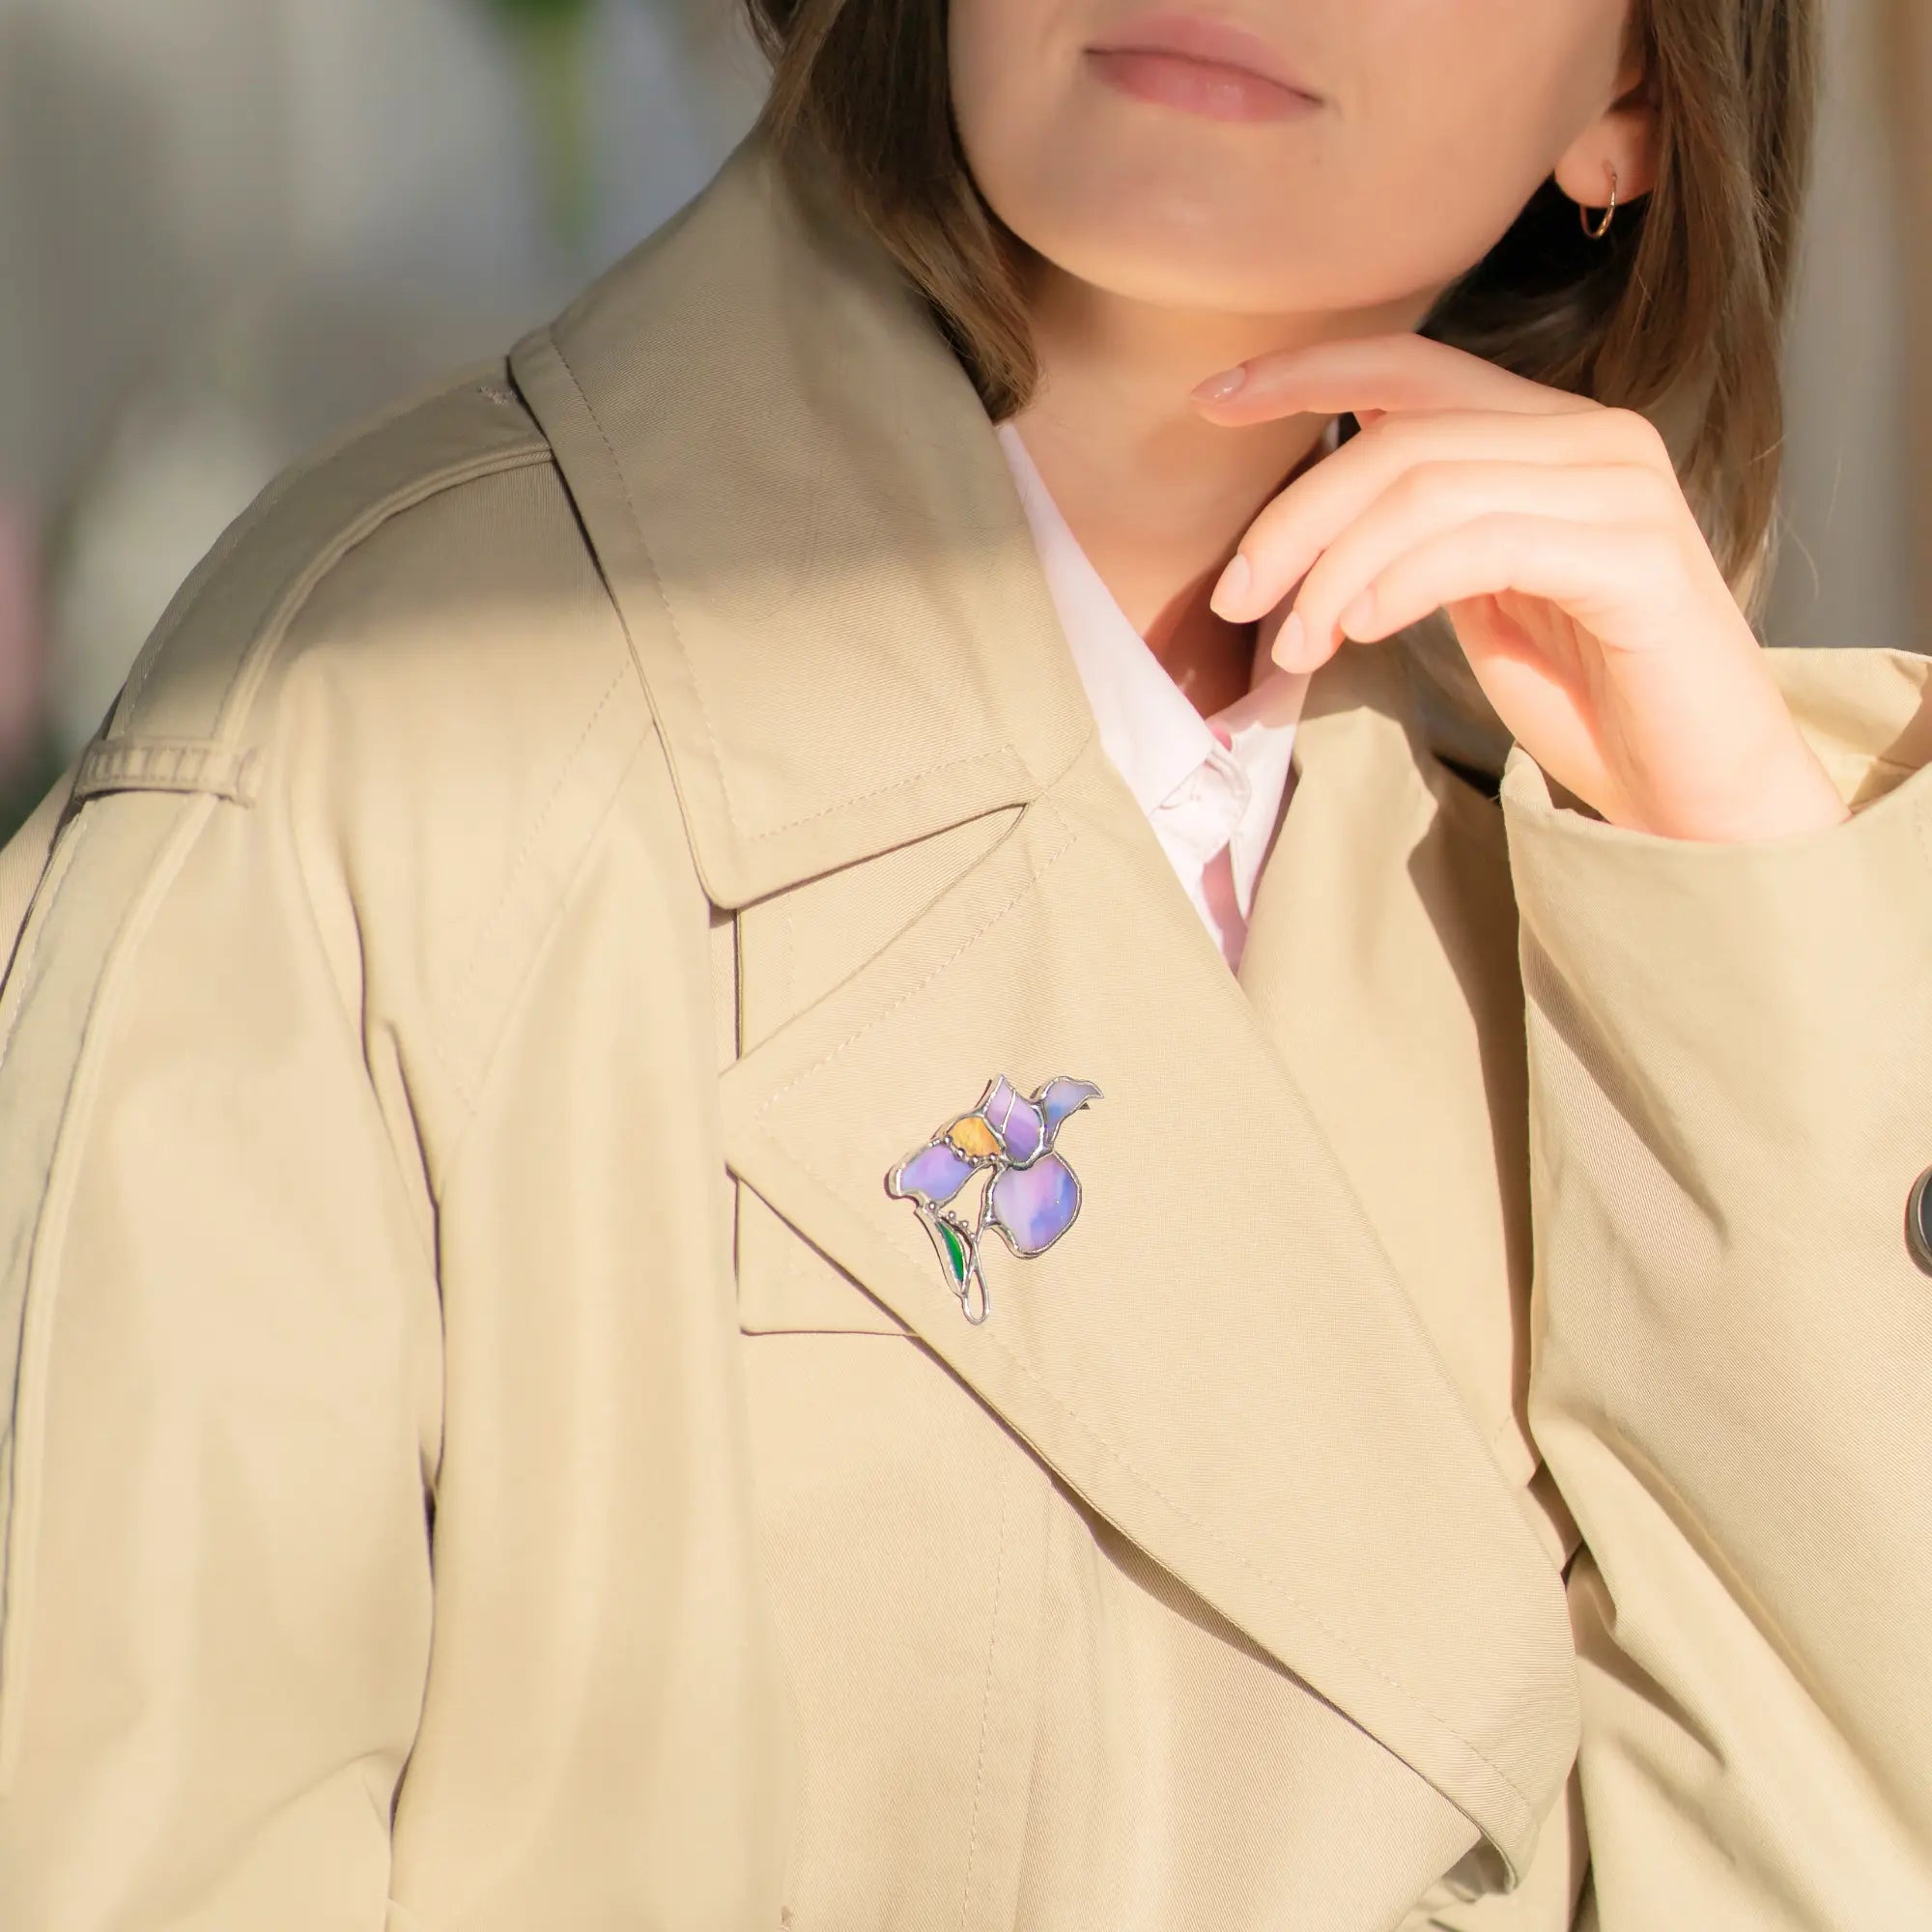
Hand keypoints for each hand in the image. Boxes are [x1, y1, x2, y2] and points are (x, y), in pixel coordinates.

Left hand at [1188, 332, 1850, 842]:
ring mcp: (1620, 489)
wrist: (1694, 788)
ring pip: (1431, 484)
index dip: (1305, 373)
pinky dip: (1401, 582)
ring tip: (1295, 646)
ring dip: (1335, 567)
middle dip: (1297, 513)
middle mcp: (1591, 438)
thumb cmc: (1586, 697)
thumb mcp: (1477, 596)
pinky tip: (1357, 630)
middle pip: (1402, 434)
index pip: (1411, 370)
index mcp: (1546, 436)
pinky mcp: (1636, 555)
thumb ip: (1416, 538)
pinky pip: (1483, 542)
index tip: (1212, 402)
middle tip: (1235, 595)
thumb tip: (1303, 528)